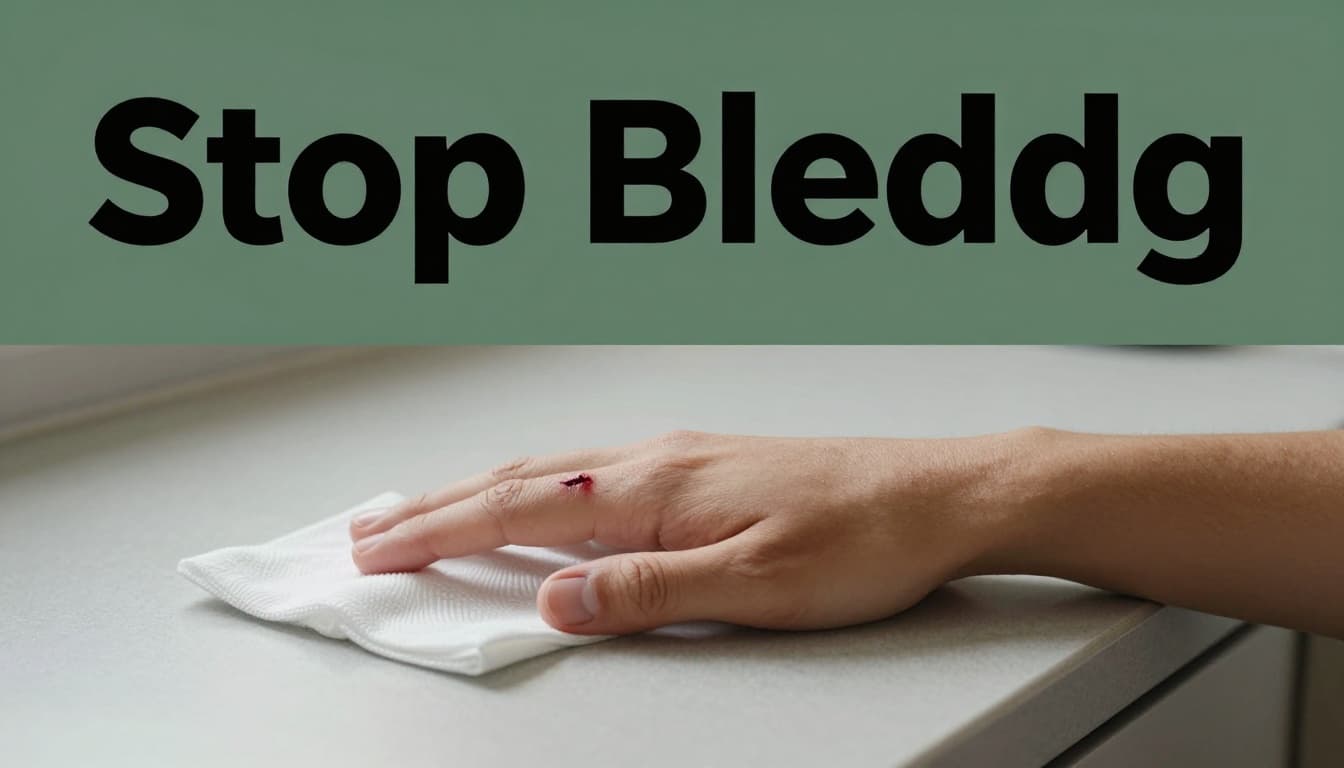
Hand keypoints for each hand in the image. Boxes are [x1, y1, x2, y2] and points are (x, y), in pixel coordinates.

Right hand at [349, 430, 1017, 634]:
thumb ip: (647, 592)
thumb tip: (553, 600)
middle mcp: (657, 459)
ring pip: (552, 467)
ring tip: (430, 507)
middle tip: (371, 526)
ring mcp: (680, 455)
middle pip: (520, 477)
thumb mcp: (755, 586)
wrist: (940, 494)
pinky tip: (541, 492)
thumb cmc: (862, 538)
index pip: (520, 509)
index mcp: (655, 487)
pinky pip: (591, 466)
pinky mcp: (705, 463)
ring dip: (480, 488)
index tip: (378, 549)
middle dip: (436, 505)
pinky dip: (537, 480)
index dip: (439, 531)